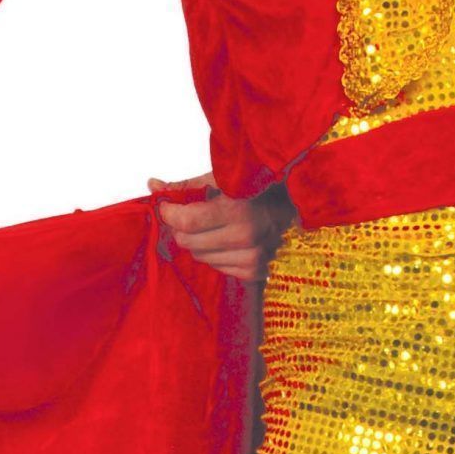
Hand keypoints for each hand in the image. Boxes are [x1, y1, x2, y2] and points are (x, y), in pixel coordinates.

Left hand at [148, 170, 297, 278]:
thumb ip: (188, 186)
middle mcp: (246, 237)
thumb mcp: (226, 179)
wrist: (301, 209)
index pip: (186, 221)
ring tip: (215, 225)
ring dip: (199, 241)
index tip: (166, 206)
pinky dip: (216, 254)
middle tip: (190, 214)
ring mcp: (253, 258)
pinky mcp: (256, 273)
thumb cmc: (261, 188)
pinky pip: (217, 267)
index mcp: (239, 208)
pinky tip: (229, 239)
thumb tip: (153, 186)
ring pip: (200, 256)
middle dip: (182, 227)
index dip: (169, 213)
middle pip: (188, 241)